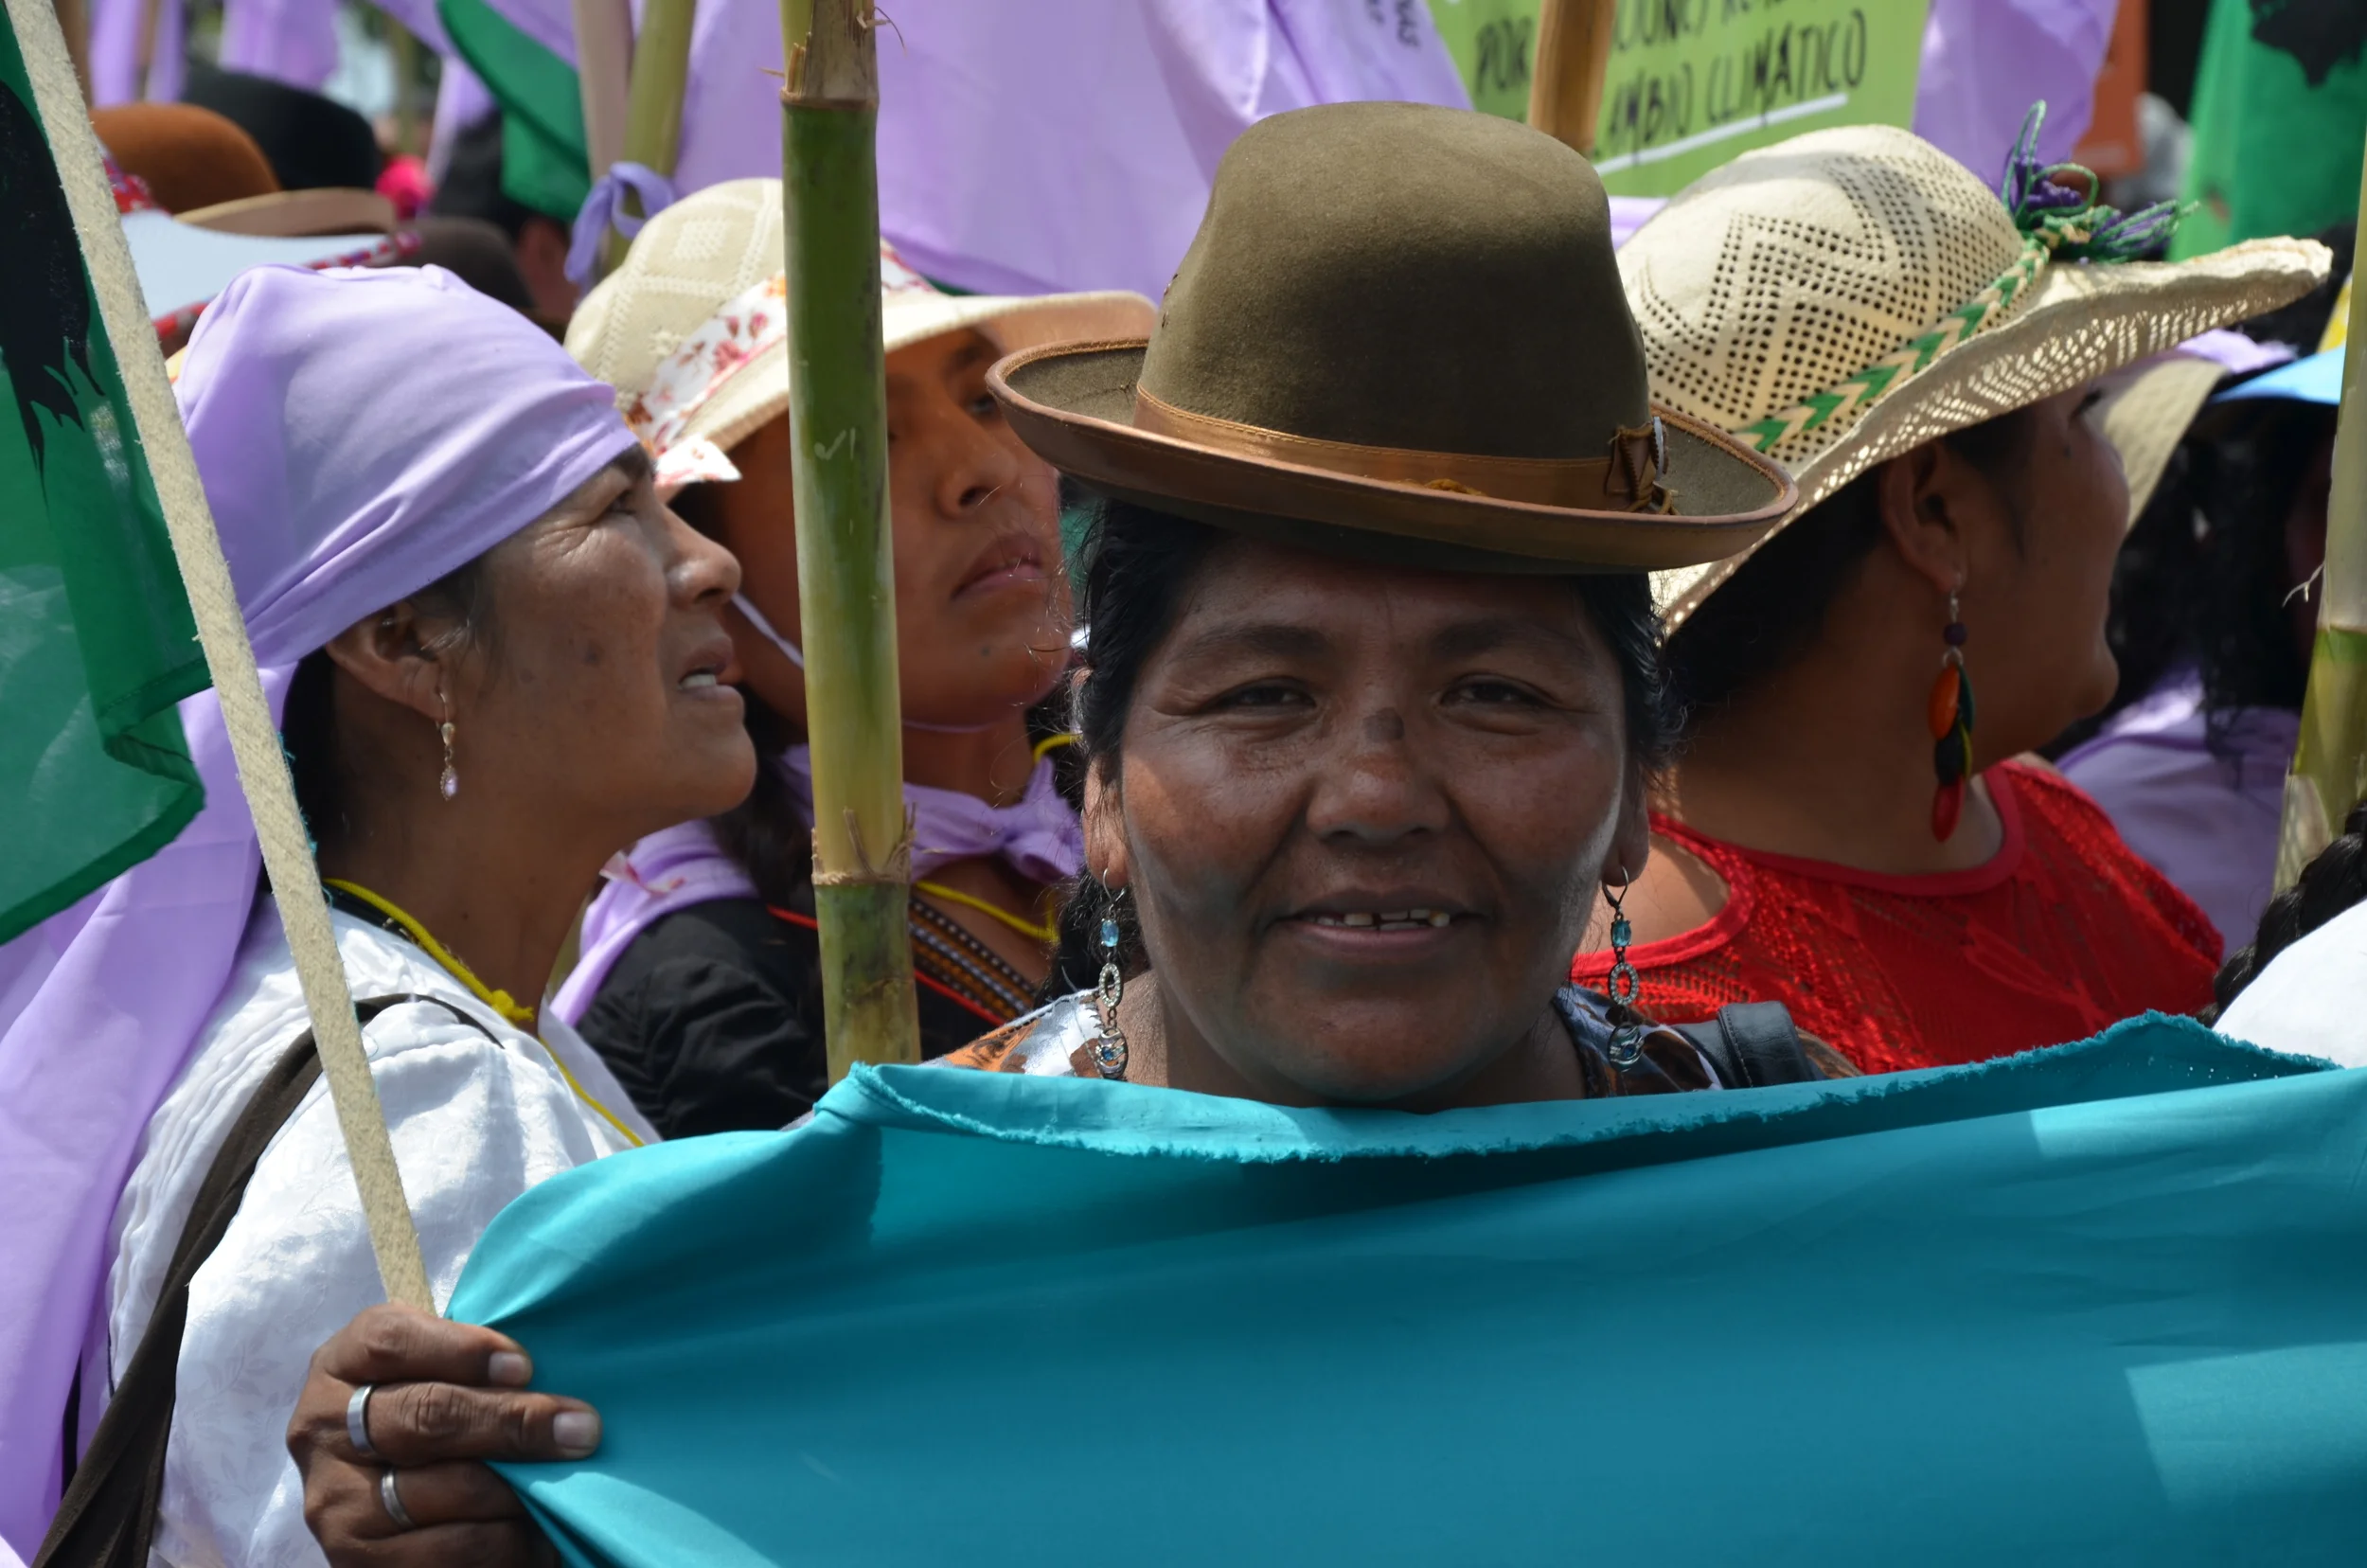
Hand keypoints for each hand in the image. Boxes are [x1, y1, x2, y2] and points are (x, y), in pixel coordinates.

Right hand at [286, 1303, 599, 1565]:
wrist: (388, 1498)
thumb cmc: (431, 1408)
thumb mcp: (437, 1369)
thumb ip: (474, 1358)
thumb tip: (555, 1363)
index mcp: (342, 1364)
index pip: (391, 1341)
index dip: (464, 1349)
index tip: (526, 1367)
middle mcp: (323, 1430)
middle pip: (426, 1415)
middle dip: (513, 1421)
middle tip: (579, 1429)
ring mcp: (333, 1500)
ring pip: (443, 1488)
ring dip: (517, 1488)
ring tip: (566, 1482)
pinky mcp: (355, 1561)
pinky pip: (449, 1550)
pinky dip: (506, 1541)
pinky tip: (540, 1533)